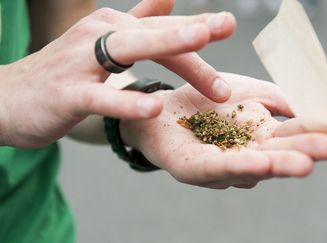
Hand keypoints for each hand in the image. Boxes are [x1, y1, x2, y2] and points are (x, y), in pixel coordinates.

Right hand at [0, 0, 235, 146]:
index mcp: (112, 28)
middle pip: (152, 34)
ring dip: (165, 45)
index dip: (196, 31)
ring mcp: (80, 63)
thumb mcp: (101, 43)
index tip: (228, 26)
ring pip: (127, 49)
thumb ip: (137, 21)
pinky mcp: (67, 93)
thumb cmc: (63, 73)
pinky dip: (126, 99)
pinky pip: (100, 96)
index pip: (162, 30)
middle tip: (226, 25)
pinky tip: (153, 104)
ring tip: (199, 42)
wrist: (8, 99)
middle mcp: (98, 36)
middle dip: (190, 30)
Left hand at [120, 73, 326, 188]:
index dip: (313, 132)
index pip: (291, 136)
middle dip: (303, 152)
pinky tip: (257, 164)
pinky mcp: (193, 169)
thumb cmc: (206, 99)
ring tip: (302, 163)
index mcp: (260, 138)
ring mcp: (220, 167)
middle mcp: (246, 156)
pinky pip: (217, 167)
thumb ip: (282, 100)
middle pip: (277, 155)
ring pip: (252, 167)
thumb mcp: (250, 91)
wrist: (159, 105)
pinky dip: (238, 166)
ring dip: (276, 164)